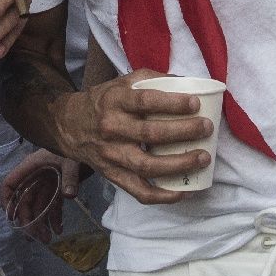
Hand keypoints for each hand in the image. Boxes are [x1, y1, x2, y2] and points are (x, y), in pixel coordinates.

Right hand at [0, 149, 82, 242]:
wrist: (90, 146)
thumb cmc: (74, 149)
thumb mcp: (71, 160)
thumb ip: (70, 177)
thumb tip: (69, 195)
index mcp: (31, 168)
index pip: (10, 184)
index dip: (6, 201)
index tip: (10, 218)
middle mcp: (36, 177)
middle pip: (25, 201)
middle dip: (28, 221)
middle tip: (36, 238)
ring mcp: (46, 184)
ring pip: (38, 207)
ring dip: (41, 223)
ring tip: (48, 239)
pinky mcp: (58, 188)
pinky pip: (52, 206)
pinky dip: (54, 218)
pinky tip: (59, 230)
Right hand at [50, 69, 210, 204]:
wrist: (69, 126)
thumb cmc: (104, 101)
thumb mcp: (122, 82)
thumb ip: (151, 80)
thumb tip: (186, 83)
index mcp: (115, 101)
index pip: (146, 101)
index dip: (172, 103)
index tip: (196, 104)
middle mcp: (112, 128)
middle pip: (150, 133)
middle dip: (183, 132)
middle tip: (206, 128)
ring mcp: (112, 155)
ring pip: (147, 165)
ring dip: (179, 164)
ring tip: (203, 158)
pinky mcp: (113, 175)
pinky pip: (139, 191)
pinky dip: (163, 196)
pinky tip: (183, 191)